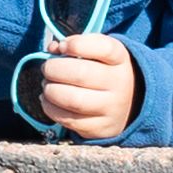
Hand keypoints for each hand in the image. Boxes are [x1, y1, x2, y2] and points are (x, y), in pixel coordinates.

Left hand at [28, 31, 142, 139]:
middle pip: (81, 74)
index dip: (77, 44)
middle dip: (53, 69)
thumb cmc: (101, 72)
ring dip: (51, 91)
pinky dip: (50, 108)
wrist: (126, 105)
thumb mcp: (96, 54)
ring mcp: (111, 107)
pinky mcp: (100, 127)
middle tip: (47, 69)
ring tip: (47, 86)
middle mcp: (120, 83)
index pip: (103, 48)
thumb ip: (74, 45)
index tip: (63, 46)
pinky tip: (48, 100)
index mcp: (119, 59)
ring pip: (73, 100)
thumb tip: (53, 48)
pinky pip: (69, 119)